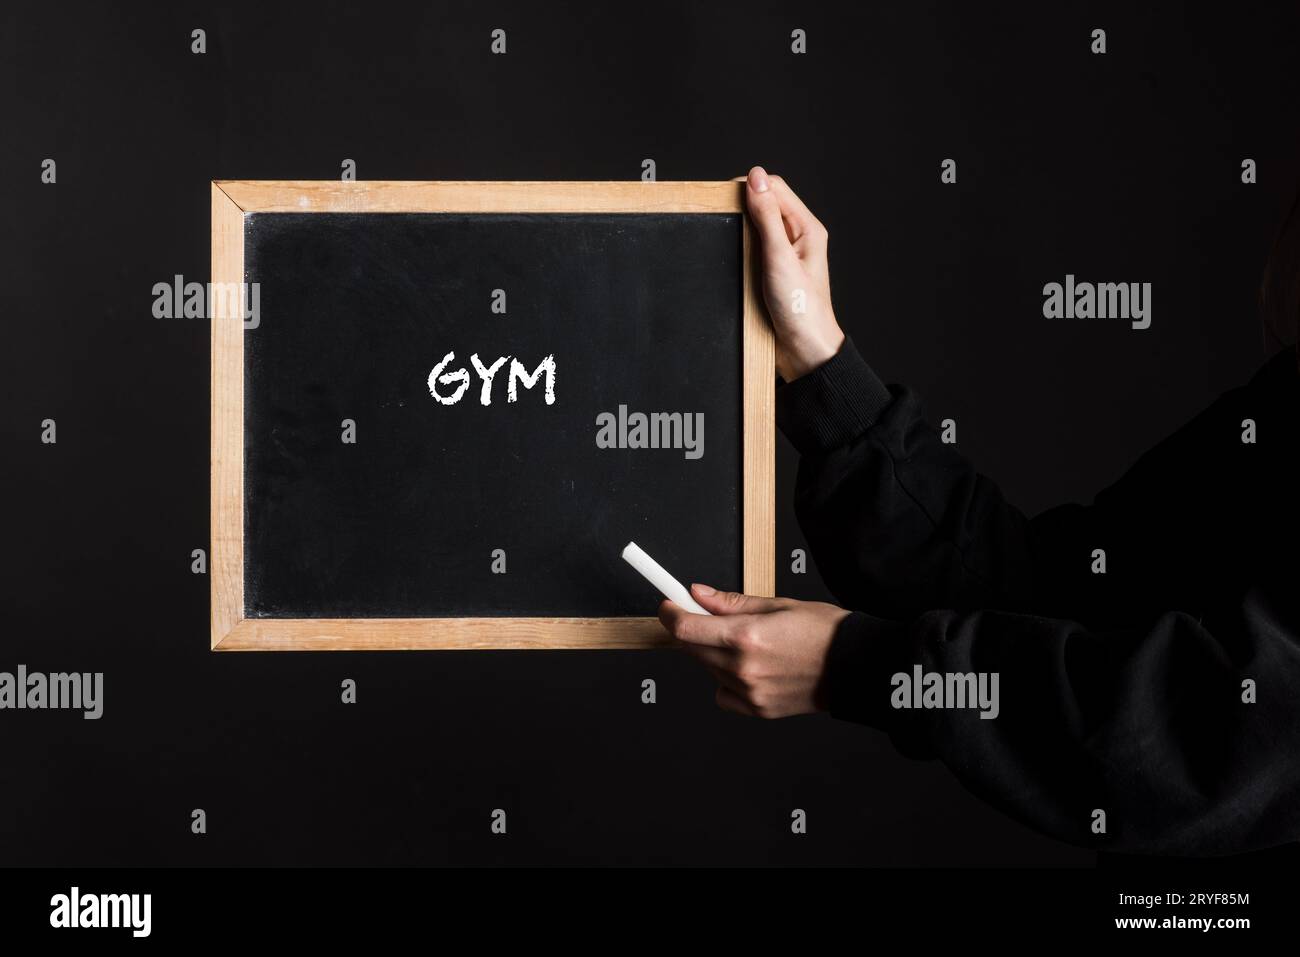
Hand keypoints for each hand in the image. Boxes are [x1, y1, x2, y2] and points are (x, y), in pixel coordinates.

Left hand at [659, 583, 850, 717]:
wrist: (856, 666)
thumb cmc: (823, 631)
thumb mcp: (777, 604)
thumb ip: (731, 602)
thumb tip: (697, 594)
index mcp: (746, 636)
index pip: (685, 628)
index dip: (670, 614)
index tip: (669, 605)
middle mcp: (743, 668)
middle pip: (691, 649)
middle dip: (694, 630)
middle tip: (711, 619)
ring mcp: (749, 693)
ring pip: (708, 670)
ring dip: (714, 654)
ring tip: (748, 644)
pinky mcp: (758, 710)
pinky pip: (723, 694)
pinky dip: (727, 681)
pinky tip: (751, 669)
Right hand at [745, 166, 845, 380]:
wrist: (803, 351)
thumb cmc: (800, 310)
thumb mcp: (779, 257)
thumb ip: (767, 216)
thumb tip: (756, 178)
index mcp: (807, 228)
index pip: (775, 188)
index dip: (750, 186)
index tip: (726, 196)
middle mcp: (796, 238)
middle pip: (764, 205)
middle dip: (742, 207)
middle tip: (724, 219)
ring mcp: (783, 255)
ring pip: (754, 228)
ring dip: (739, 230)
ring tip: (729, 240)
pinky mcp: (770, 272)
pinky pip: (750, 250)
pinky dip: (738, 249)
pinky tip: (732, 257)